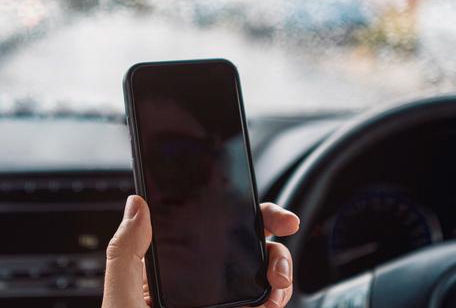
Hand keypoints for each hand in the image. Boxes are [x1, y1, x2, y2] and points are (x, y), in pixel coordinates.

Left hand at [102, 195, 299, 307]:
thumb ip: (126, 252)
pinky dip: (278, 295)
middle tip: (287, 227)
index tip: (256, 203)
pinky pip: (266, 301)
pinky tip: (272, 298)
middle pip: (249, 244)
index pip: (211, 227)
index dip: (238, 209)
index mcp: (176, 266)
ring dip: (281, 266)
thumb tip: (136, 205)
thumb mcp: (122, 297)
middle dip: (272, 228)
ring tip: (277, 278)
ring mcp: (224, 302)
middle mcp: (204, 281)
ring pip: (265, 272)